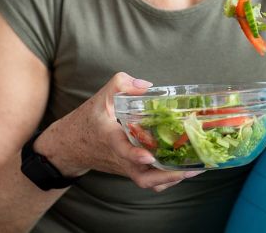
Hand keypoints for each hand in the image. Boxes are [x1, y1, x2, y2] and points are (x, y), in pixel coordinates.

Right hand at [35, 72, 201, 191]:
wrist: (71, 146)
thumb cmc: (87, 120)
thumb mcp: (100, 97)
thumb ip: (121, 84)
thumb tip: (147, 86)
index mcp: (110, 138)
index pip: (121, 150)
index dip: (134, 155)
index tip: (148, 157)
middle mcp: (119, 157)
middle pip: (141, 176)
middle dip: (166, 176)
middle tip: (189, 168)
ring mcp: (124, 167)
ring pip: (147, 182)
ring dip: (170, 179)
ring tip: (193, 169)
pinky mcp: (129, 171)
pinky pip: (147, 181)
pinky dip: (165, 180)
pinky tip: (182, 170)